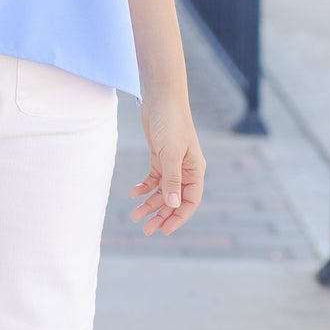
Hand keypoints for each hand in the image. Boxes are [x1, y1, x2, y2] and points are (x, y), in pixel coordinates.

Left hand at [130, 96, 205, 236]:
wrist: (161, 99)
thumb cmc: (170, 123)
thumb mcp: (170, 153)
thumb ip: (171, 180)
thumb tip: (173, 205)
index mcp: (195, 171)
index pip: (190, 201)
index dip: (178, 217)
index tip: (164, 230)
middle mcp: (186, 170)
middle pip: (174, 200)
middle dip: (161, 215)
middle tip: (146, 230)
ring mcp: (172, 164)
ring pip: (162, 192)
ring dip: (150, 204)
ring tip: (135, 217)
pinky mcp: (160, 157)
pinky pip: (153, 179)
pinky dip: (144, 188)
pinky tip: (133, 193)